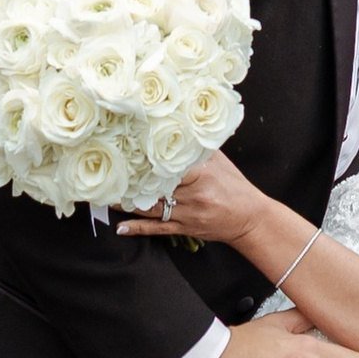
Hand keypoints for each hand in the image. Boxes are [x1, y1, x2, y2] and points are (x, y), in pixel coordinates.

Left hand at [120, 149, 275, 247]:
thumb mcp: (221, 163)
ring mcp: (188, 214)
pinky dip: (137, 229)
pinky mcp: (184, 228)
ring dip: (128, 204)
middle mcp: (193, 195)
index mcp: (203, 175)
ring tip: (108, 198)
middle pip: (157, 187)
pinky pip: (157, 229)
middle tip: (109, 176)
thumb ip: (199, 148)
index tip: (130, 155)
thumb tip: (179, 128)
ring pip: (152, 208)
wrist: (250, 218)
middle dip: (133, 182)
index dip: (149, 162)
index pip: (170, 166)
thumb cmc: (235, 188)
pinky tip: (121, 227)